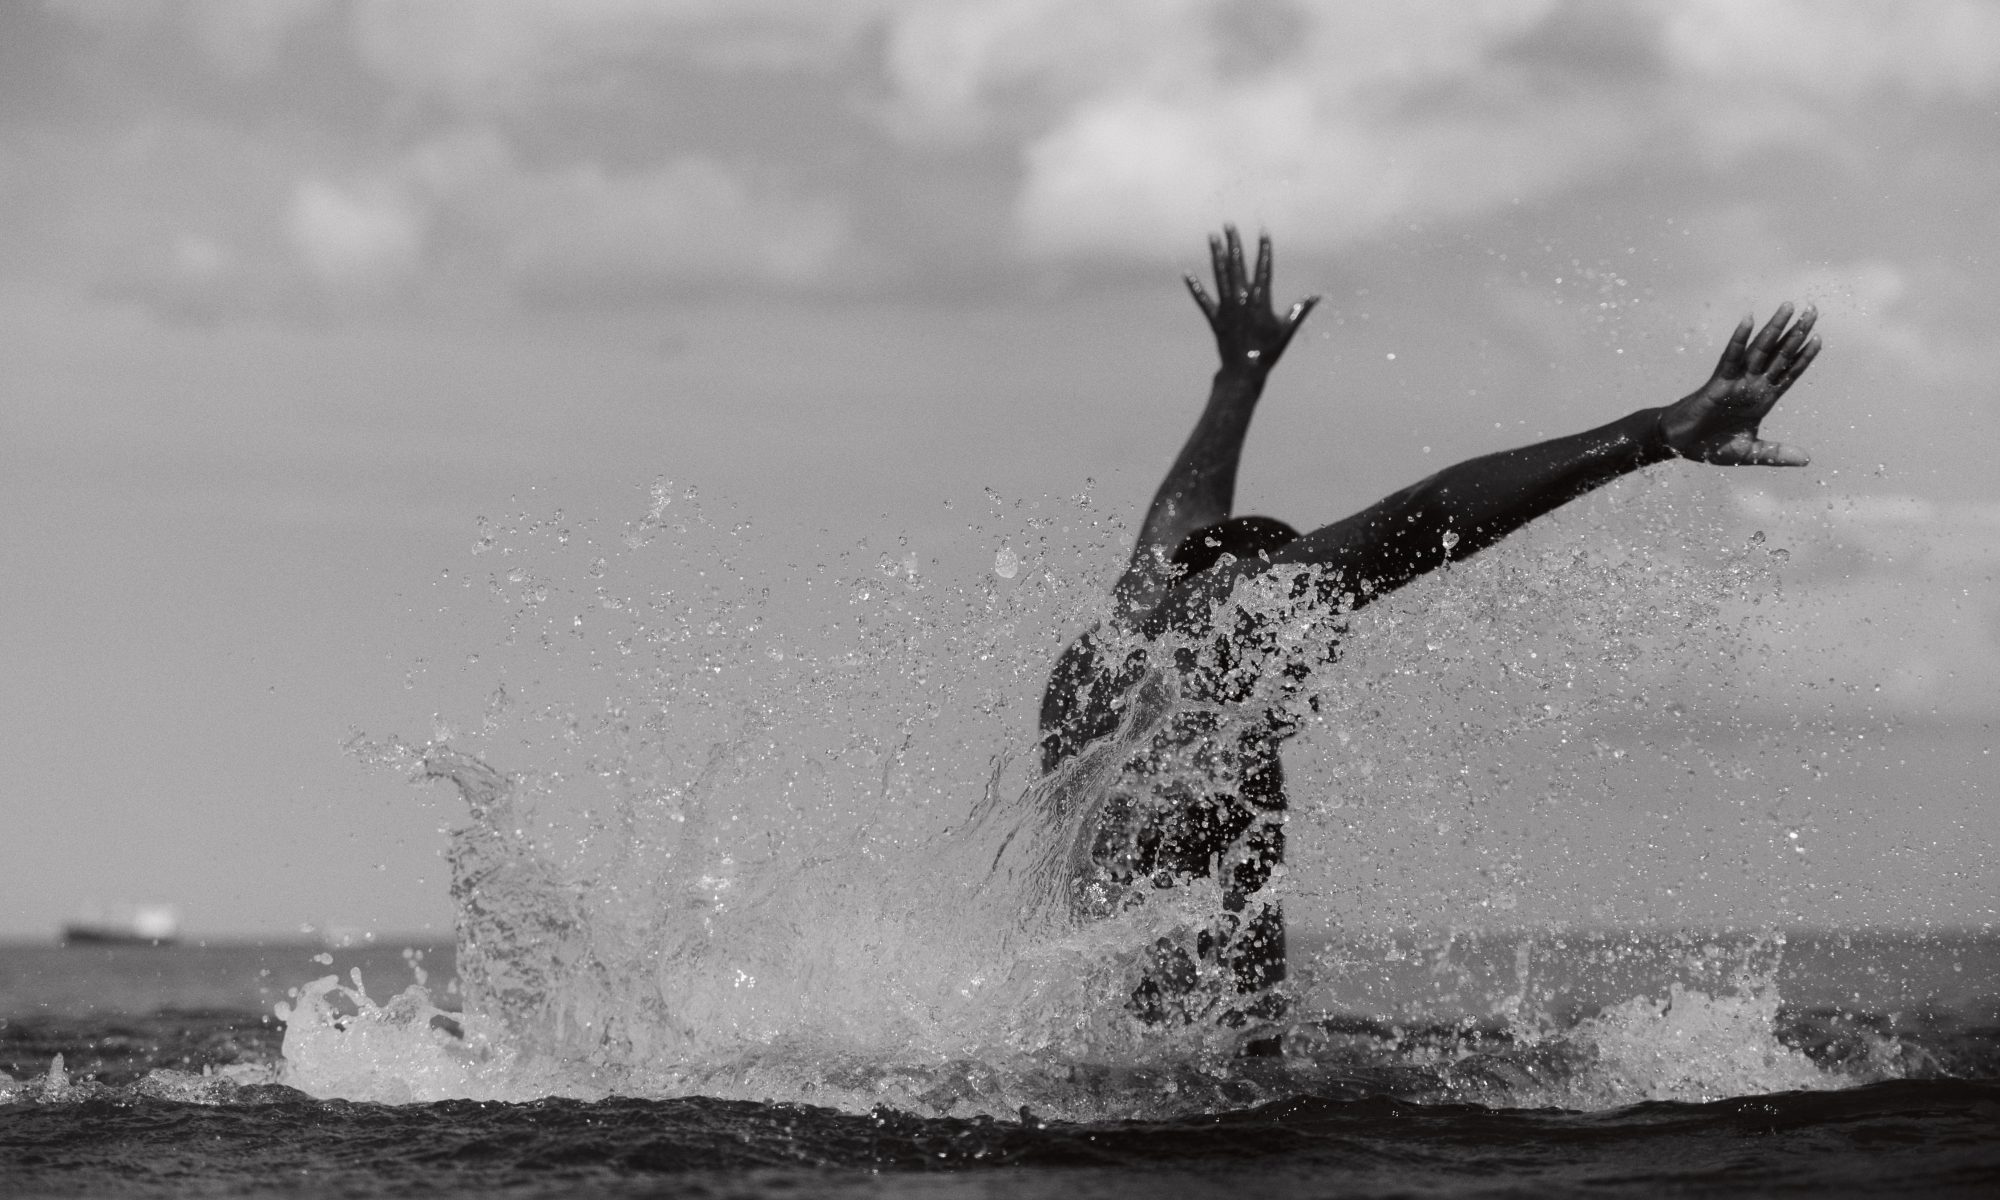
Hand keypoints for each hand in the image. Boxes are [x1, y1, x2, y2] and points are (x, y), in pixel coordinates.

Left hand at [1186, 226, 1319, 374]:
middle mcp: (1241, 299)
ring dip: (1215, 255)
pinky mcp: (1215, 318)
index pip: (1263, 268)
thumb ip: (1300, 311)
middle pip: (1237, 265)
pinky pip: (1203, 300)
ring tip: (1211, 236)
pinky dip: (1195, 287)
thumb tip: (1317, 296)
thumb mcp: (1287, 330)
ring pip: (1220, 275)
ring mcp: (1226, 308)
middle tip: (1228, 224)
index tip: (1263, 232)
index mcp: (1260, 300)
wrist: (1245, 372)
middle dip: (1233, 243)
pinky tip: (1186, 274)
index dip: (1264, 250)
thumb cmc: (1269, 352)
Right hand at [1662, 304, 1819, 465]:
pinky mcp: (1718, 382)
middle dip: (1797, 332)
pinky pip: (1732, 358)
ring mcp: (1737, 381)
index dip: (1804, 357)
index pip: (1789, 373)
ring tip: (1789, 307)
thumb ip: (1776, 453)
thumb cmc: (1710, 446)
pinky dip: (1740, 339)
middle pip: (1780, 354)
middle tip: (1813, 309)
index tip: (1819, 337)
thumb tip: (1807, 460)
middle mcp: (1753, 385)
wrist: (1680, 445)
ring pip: (1761, 350)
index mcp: (1763, 399)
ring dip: (1775, 328)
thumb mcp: (1750, 453)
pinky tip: (1749, 320)